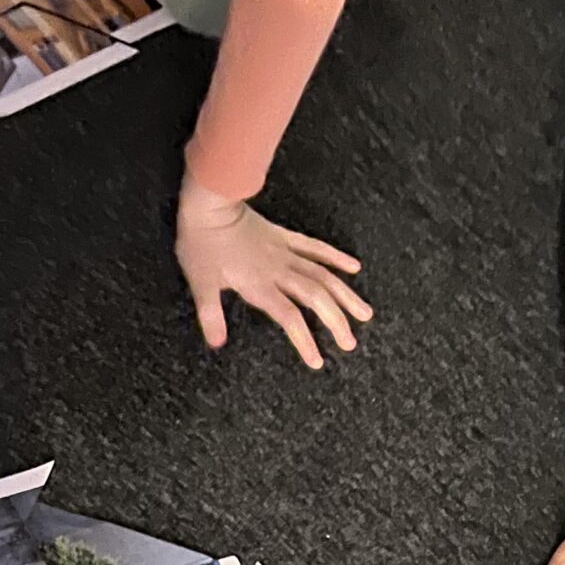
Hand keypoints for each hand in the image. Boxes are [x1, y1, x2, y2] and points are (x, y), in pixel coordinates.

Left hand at [176, 177, 371, 370]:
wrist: (209, 202)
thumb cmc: (201, 242)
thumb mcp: (199, 282)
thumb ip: (210, 314)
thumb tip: (217, 343)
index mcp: (259, 285)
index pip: (290, 317)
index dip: (305, 340)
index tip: (318, 362)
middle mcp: (279, 271)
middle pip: (316, 297)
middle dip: (336, 321)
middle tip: (350, 342)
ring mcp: (285, 252)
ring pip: (324, 274)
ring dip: (346, 295)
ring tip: (365, 313)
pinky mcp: (285, 237)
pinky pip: (316, 247)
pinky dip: (336, 257)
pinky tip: (355, 267)